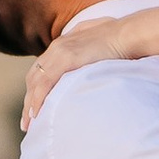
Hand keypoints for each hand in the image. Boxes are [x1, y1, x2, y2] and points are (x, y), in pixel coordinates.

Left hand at [19, 9, 133, 132]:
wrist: (130, 34)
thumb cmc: (123, 41)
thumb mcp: (100, 47)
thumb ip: (91, 56)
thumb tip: (96, 69)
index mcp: (64, 44)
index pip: (42, 69)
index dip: (36, 89)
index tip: (35, 107)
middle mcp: (57, 47)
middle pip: (34, 77)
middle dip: (29, 100)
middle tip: (28, 121)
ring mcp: (60, 52)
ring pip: (36, 82)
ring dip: (30, 104)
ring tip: (29, 124)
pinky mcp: (66, 59)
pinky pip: (45, 83)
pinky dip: (38, 99)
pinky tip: (36, 114)